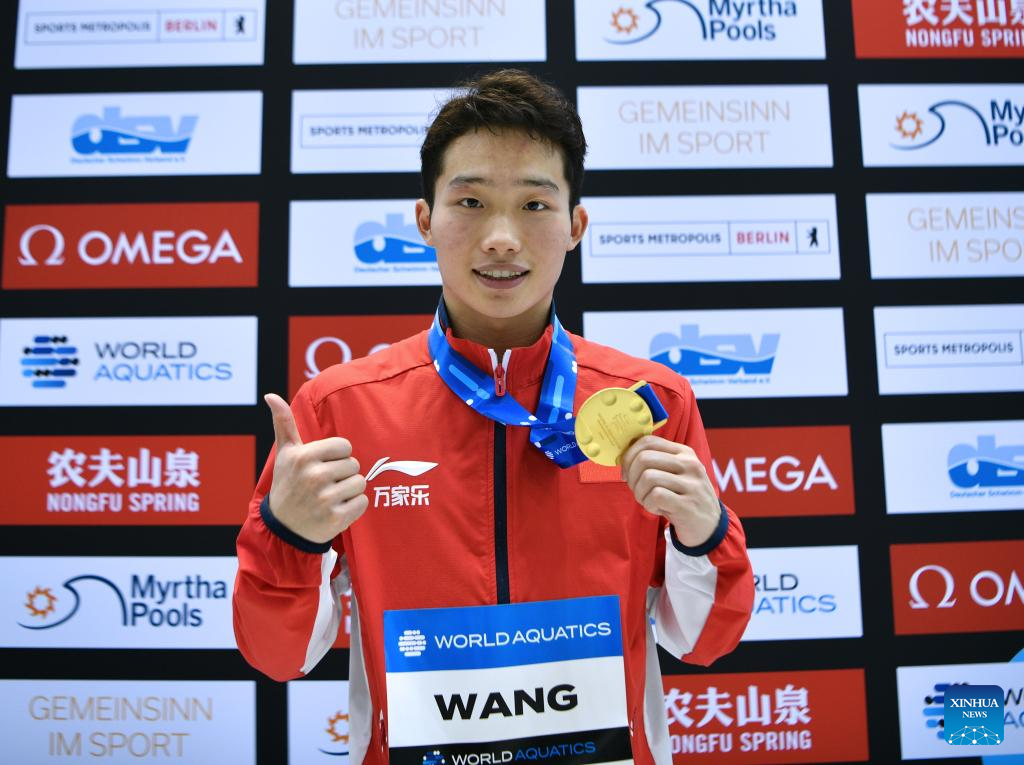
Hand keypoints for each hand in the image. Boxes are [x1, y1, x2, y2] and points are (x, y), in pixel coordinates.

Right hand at [264, 393, 366, 543]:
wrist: (283, 528)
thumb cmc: (288, 484)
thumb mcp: (285, 454)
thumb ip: (284, 423)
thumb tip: (270, 395)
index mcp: (304, 456)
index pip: (345, 446)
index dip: (338, 456)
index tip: (323, 466)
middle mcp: (314, 476)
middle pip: (354, 465)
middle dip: (344, 474)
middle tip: (325, 484)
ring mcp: (325, 499)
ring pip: (360, 483)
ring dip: (350, 491)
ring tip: (330, 497)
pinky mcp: (335, 519)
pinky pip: (363, 502)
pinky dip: (354, 507)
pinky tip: (336, 510)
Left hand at [620, 435, 720, 547]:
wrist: (710, 526)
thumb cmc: (684, 498)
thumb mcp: (676, 474)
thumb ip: (656, 462)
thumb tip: (624, 459)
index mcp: (684, 452)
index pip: (648, 441)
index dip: (629, 456)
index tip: (626, 473)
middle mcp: (690, 464)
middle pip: (644, 458)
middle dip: (631, 477)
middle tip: (637, 490)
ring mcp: (691, 484)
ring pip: (648, 477)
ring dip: (639, 493)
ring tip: (648, 501)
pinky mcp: (688, 504)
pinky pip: (655, 496)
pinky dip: (649, 505)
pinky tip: (657, 510)